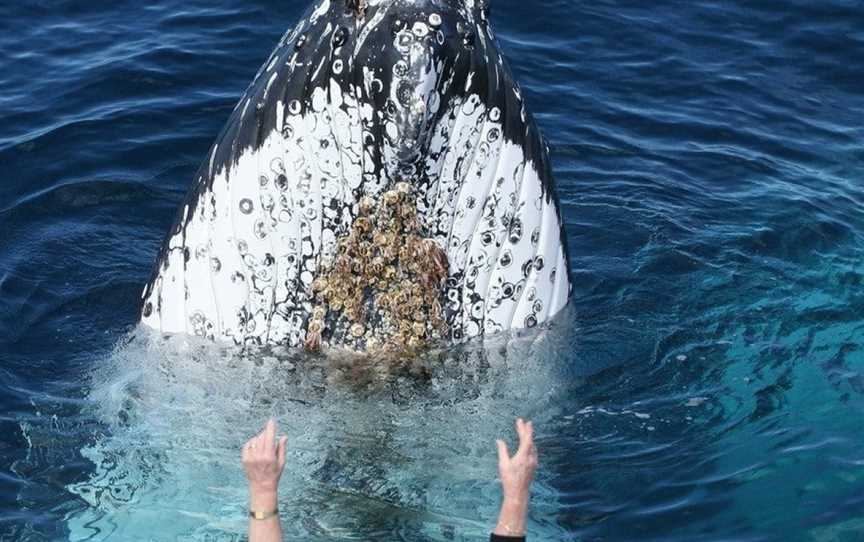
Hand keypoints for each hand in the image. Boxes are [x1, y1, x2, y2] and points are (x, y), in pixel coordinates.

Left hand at [242, 420, 286, 502]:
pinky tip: (256, 446)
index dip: (270, 427)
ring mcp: (250, 458)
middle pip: (262, 437)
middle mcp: (259, 456)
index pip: (269, 437)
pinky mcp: (244, 460)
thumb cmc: (274, 475)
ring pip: (254, 440)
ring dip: (259, 438)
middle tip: (270, 434)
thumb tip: (283, 436)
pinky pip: (247, 445)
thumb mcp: (281, 462)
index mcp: (269, 457)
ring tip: (264, 444)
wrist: (262, 487)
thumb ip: (281, 448)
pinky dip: (252, 443)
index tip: (271, 421)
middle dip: (266, 433)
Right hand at [493, 418, 537, 536]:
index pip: (526, 438)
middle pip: (530, 441)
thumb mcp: (503, 464)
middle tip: (525, 422)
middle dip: (527, 431)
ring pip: (533, 446)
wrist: (518, 493)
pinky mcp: (533, 466)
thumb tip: (499, 440)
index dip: (524, 429)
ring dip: (529, 438)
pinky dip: (530, 445)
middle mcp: (531, 458)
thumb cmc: (509, 479)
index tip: (521, 421)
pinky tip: (528, 445)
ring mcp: (533, 462)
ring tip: (526, 431)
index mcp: (523, 456)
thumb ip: (502, 450)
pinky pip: (533, 452)